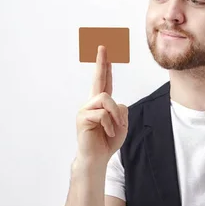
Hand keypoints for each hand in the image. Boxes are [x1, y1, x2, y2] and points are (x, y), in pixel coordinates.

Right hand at [75, 46, 128, 166]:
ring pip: (106, 99)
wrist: (96, 159)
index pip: (105, 81)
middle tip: (103, 46)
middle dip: (101, 62)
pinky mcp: (82, 118)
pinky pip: (103, 114)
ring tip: (114, 128)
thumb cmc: (107, 142)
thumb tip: (117, 102)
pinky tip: (107, 133)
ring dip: (115, 115)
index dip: (105, 66)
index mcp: (101, 104)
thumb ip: (122, 111)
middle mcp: (91, 103)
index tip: (105, 51)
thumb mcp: (121, 125)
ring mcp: (85, 109)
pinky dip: (110, 125)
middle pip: (98, 80)